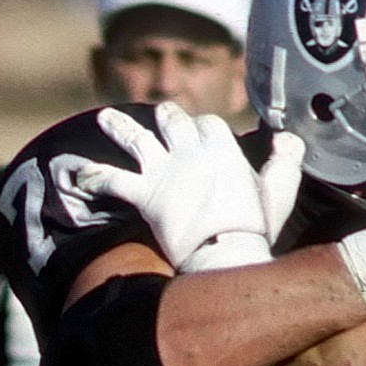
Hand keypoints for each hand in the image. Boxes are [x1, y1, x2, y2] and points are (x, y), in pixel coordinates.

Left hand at [77, 104, 273, 271]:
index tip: (202, 132)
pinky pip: (112, 180)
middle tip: (161, 115)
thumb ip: (285, 160)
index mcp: (222, 144)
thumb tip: (287, 138)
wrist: (226, 251)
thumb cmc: (256, 225)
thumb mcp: (280, 189)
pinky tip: (78, 175)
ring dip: (118, 127)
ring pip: (135, 139)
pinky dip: (94, 177)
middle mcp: (189, 150)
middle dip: (166, 117)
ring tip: (105, 118)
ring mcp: (163, 171)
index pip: (208, 123)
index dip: (203, 127)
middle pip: (172, 121)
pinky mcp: (144, 196)